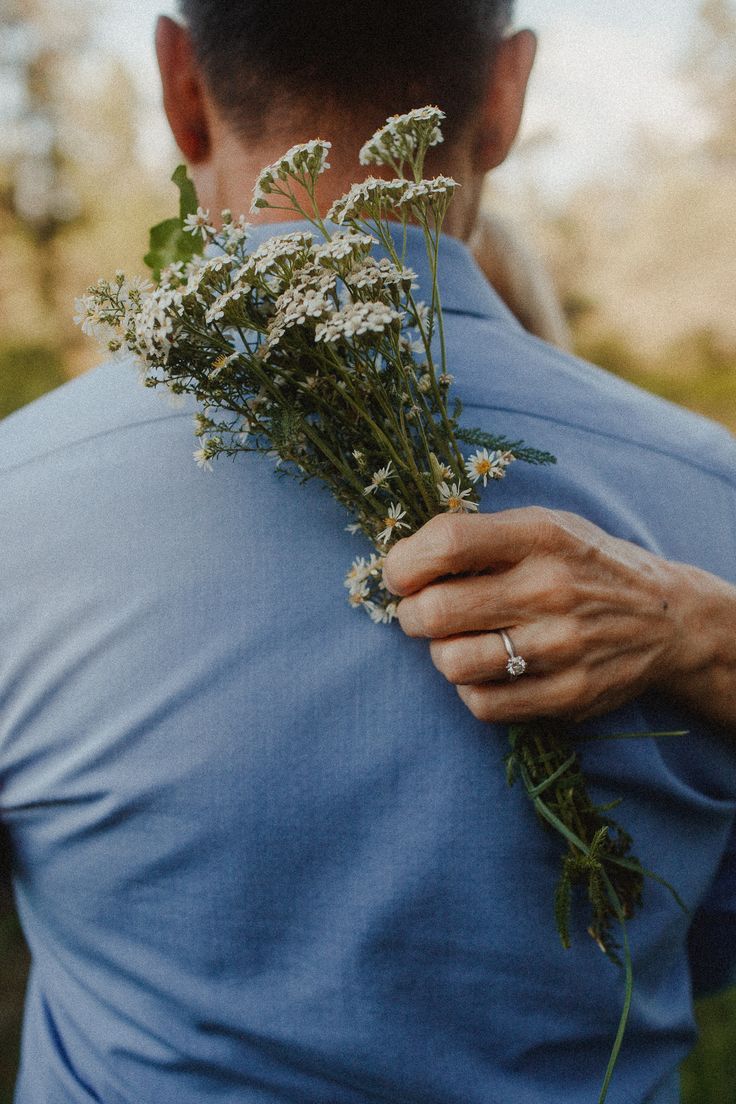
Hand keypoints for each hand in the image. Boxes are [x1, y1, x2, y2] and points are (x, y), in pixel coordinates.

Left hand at [383, 508, 688, 723]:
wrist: (666, 619)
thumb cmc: (583, 565)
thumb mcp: (542, 526)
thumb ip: (478, 536)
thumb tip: (402, 562)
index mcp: (539, 536)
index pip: (446, 542)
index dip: (404, 563)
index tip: (401, 575)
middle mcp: (550, 589)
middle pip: (436, 611)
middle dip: (411, 615)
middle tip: (421, 613)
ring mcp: (561, 647)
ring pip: (452, 663)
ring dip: (440, 654)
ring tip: (457, 641)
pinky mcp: (568, 696)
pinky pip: (481, 703)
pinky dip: (469, 688)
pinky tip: (486, 670)